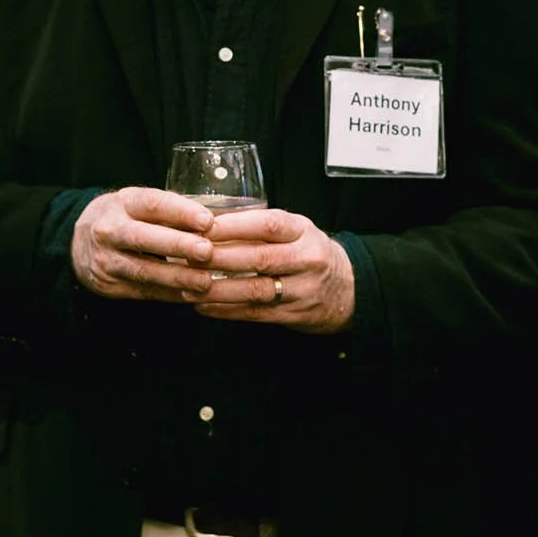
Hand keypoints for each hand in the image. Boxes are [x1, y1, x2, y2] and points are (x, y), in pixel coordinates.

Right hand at [71, 187, 218, 303]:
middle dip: (177, 245)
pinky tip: (192, 296)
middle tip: (207, 251)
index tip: (207, 220)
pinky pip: (143, 292)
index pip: (152, 204)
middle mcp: (110, 230)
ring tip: (204, 282)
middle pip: (143, 238)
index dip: (180, 212)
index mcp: (123, 203)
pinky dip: (170, 295)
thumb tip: (218, 221)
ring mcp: (106, 260)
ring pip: (142, 270)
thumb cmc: (123, 218)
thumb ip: (172, 211)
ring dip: (176, 277)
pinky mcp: (109, 285)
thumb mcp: (139, 204)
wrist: (78, 242)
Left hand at [192, 207, 354, 333]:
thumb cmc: (310, 252)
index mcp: (302, 231)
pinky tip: (204, 306)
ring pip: (255, 290)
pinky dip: (226, 310)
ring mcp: (302, 290)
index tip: (203, 227)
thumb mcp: (295, 230)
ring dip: (217, 289)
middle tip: (187, 256)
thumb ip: (259, 226)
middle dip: (219, 258)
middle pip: (259, 258)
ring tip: (188, 286)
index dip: (234, 226)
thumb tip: (209, 221)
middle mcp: (306, 259)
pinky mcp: (294, 315)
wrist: (349, 289)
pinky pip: (256, 314)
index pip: (268, 224)